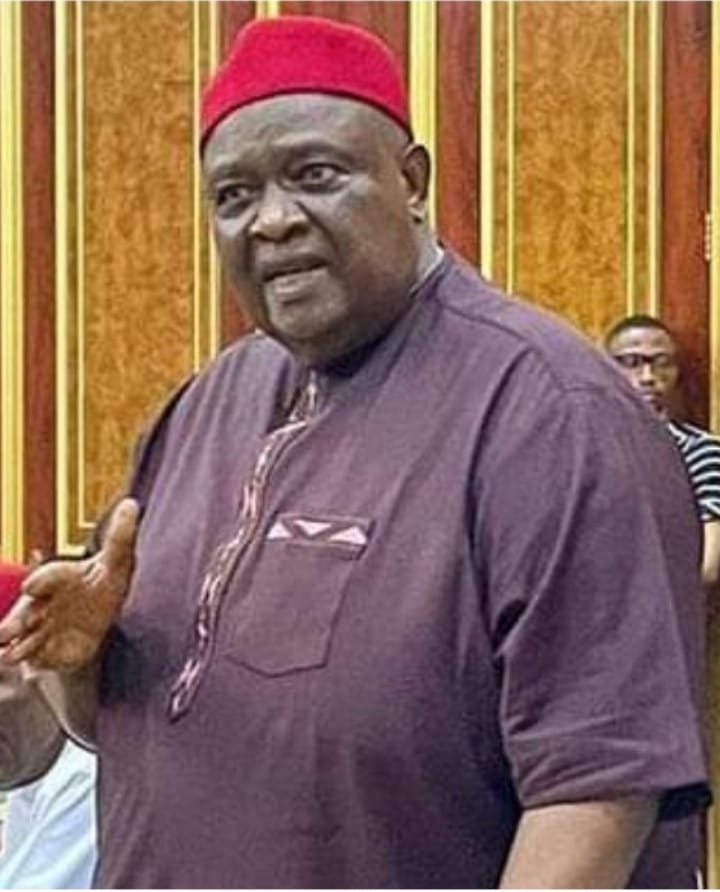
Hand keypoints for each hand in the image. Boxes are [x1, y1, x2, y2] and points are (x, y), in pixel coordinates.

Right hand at [0, 498, 138, 671]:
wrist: (103, 612)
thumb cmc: (104, 581)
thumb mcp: (117, 560)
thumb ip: (121, 536)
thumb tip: (132, 504)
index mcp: (59, 577)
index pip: (48, 577)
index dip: (41, 581)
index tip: (32, 588)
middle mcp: (45, 604)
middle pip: (25, 613)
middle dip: (16, 621)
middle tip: (6, 630)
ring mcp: (44, 629)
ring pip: (25, 638)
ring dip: (18, 646)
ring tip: (12, 654)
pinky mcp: (51, 651)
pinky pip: (39, 659)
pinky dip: (36, 664)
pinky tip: (32, 670)